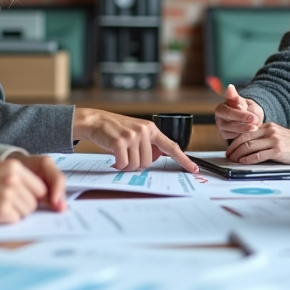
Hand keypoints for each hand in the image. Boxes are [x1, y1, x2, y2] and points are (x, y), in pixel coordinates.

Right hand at [0, 153, 65, 223]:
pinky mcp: (2, 210)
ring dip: (16, 213)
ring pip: (27, 212)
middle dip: (25, 206)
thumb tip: (44, 195)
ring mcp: (8, 195)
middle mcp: (14, 179)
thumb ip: (21, 178)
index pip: (41, 186)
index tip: (30, 201)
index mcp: (15, 166)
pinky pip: (16, 220)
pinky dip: (7, 220)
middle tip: (7, 203)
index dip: (36, 196)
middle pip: (35, 201)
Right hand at [73, 107, 198, 172]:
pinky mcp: (120, 141)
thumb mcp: (136, 132)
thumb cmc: (116, 129)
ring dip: (127, 165)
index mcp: (151, 129)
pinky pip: (124, 164)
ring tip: (120, 154)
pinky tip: (114, 156)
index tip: (193, 169)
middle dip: (137, 164)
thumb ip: (148, 144)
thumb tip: (154, 159)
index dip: (183, 159)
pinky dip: (118, 165)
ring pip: (136, 165)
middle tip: (127, 155)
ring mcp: (132, 136)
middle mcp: (144, 131)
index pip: (171, 146)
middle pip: (148, 162)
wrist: (96, 121)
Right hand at [214, 83, 263, 139]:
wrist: (250, 118)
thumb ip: (237, 98)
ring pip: (231, 131)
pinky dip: (242, 135)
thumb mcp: (245, 102)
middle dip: (242, 123)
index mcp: (221, 107)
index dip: (240, 114)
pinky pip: (233, 137)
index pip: (228, 111)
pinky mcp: (225, 135)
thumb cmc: (246, 108)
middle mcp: (219, 118)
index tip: (251, 116)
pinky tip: (251, 133)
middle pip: (228, 122)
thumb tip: (229, 87)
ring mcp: (221, 127)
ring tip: (256, 128)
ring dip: (244, 130)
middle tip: (255, 122)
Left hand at [225, 124, 289, 164]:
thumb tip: (248, 147)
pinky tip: (244, 162)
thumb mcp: (278, 135)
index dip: (235, 142)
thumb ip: (265, 138)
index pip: (246, 132)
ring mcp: (274, 140)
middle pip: (245, 138)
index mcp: (268, 126)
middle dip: (234, 148)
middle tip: (228, 156)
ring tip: (234, 161)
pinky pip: (259, 155)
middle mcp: (270, 131)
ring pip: (250, 146)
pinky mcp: (279, 150)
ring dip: (239, 154)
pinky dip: (249, 159)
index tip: (230, 150)